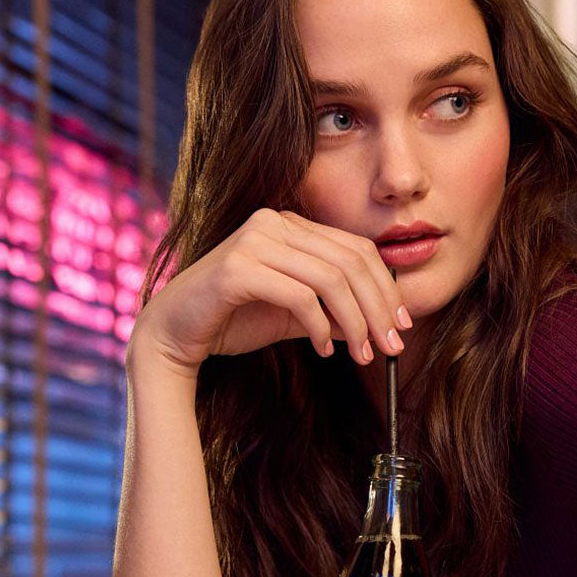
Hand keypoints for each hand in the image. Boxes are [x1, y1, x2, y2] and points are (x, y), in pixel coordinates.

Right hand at [127, 209, 412, 379]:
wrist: (173, 334)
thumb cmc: (233, 320)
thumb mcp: (297, 315)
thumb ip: (335, 311)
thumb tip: (381, 323)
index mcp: (290, 224)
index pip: (357, 249)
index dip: (387, 288)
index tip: (402, 325)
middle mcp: (274, 222)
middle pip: (350, 262)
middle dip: (378, 308)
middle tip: (392, 346)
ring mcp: (253, 240)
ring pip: (329, 278)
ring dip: (355, 322)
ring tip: (363, 354)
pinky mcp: (237, 268)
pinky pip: (298, 295)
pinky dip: (319, 326)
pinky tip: (323, 351)